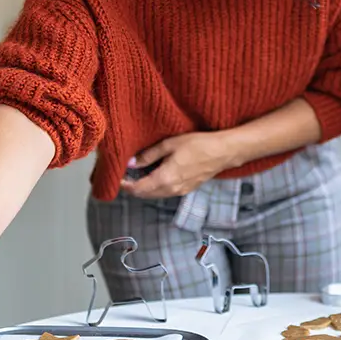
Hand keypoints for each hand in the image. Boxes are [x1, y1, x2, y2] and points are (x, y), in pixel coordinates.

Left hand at [120, 132, 234, 198]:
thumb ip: (148, 156)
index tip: (117, 178)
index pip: (137, 189)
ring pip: (155, 195)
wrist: (223, 152)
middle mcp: (171, 190)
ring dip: (144, 188)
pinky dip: (155, 187)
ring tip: (136, 175)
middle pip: (144, 194)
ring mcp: (180, 191)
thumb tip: (131, 164)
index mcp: (164, 179)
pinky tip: (153, 175)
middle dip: (132, 187)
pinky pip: (165, 192)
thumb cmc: (198, 144)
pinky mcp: (187, 189)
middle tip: (124, 176)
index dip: (125, 185)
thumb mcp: (169, 145)